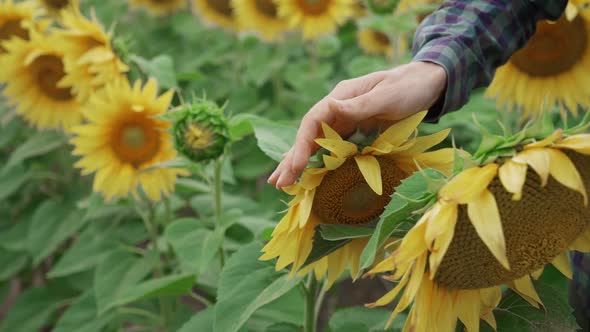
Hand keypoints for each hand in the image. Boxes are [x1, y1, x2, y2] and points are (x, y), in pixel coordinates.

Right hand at [267, 61, 446, 188]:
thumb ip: (360, 104)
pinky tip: (307, 175)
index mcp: (341, 96)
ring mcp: (345, 122)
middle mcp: (337, 109)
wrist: (427, 84)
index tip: (296, 164)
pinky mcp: (354, 133)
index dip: (303, 143)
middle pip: (309, 135)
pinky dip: (318, 163)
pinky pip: (332, 150)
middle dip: (293, 158)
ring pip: (316, 145)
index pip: (313, 120)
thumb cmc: (408, 87)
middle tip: (278, 182)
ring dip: (299, 164)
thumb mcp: (387, 95)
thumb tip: (330, 106)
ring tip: (282, 183)